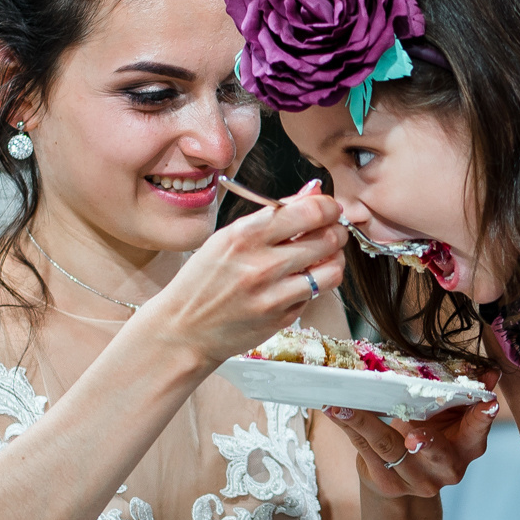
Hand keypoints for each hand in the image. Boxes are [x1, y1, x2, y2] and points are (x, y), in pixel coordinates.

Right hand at [148, 182, 346, 363]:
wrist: (184, 329)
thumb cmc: (203, 280)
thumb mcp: (227, 237)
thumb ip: (273, 214)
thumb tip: (314, 191)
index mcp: (244, 235)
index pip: (309, 211)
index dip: (328, 207)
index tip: (328, 208)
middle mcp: (261, 264)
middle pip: (328, 238)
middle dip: (336, 231)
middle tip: (331, 231)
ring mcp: (274, 295)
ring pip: (332, 270)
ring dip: (335, 259)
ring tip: (324, 256)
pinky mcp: (282, 318)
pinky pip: (316, 294)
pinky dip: (316, 284)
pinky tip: (300, 280)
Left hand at [325, 382, 497, 496]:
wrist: (406, 478)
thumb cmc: (432, 431)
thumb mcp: (450, 414)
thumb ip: (463, 393)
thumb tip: (489, 370)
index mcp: (469, 447)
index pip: (478, 431)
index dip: (483, 418)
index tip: (487, 402)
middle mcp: (446, 468)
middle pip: (435, 452)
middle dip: (425, 441)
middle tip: (412, 434)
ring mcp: (415, 480)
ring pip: (389, 447)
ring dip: (364, 423)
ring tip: (343, 405)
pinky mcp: (387, 483)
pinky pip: (365, 449)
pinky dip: (348, 426)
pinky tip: (334, 410)